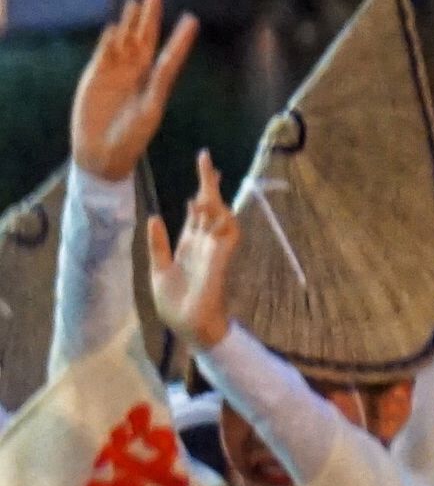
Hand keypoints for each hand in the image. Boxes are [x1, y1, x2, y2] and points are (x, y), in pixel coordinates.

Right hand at [72, 0, 197, 182]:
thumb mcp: (148, 112)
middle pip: (145, 40)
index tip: (191, 19)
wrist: (101, 151)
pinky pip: (104, 52)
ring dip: (129, 22)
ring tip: (135, 1)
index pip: (170, 56)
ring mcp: (116, 73)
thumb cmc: (130, 138)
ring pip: (124, 41)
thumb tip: (165, 66)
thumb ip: (156, 88)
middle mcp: (138, 74)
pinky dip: (109, 39)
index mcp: (155, 84)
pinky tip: (115, 25)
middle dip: (150, 18)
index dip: (180, 38)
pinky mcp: (96, 75)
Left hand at [142, 152, 237, 350]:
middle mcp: (203, 244)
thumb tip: (154, 217)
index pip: (196, 211)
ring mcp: (213, 252)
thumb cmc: (175, 304)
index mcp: (189, 245)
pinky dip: (224, 222)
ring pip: (220, 218)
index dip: (200, 190)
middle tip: (206, 159)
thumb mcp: (158, 269)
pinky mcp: (218, 263)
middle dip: (208, 184)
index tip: (204, 168)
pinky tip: (217, 207)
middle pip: (210, 208)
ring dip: (215, 199)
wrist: (188, 327)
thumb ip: (158, 244)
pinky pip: (226, 238)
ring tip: (208, 179)